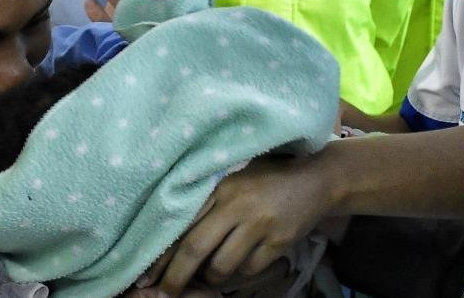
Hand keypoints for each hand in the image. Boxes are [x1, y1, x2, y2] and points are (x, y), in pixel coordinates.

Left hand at [144, 155, 335, 295]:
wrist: (316, 178)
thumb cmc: (267, 178)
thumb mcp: (234, 179)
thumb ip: (208, 201)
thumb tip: (172, 237)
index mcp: (220, 187)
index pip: (182, 224)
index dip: (162, 254)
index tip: (146, 273)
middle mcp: (238, 205)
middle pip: (195, 248)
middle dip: (176, 277)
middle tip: (165, 293)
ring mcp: (260, 225)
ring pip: (222, 266)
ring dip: (211, 277)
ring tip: (209, 275)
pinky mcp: (279, 242)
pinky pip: (249, 270)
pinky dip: (239, 274)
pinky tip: (238, 267)